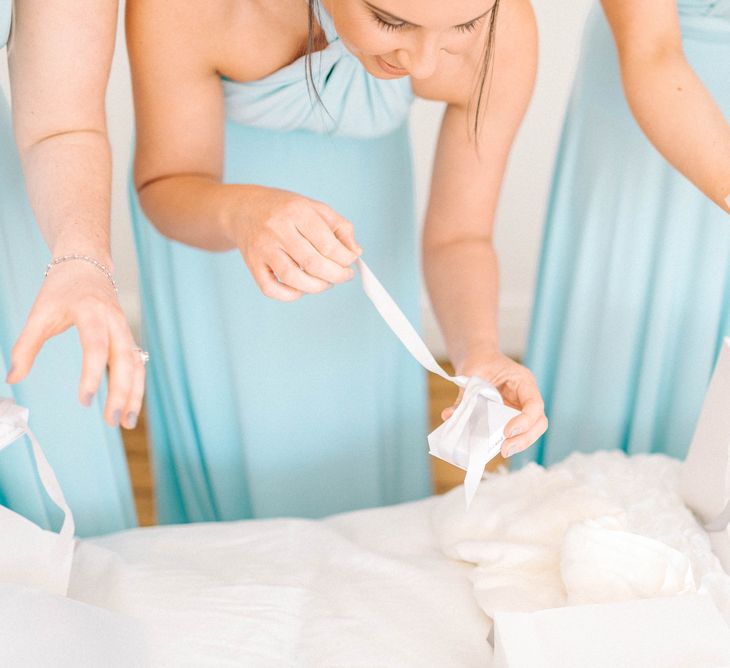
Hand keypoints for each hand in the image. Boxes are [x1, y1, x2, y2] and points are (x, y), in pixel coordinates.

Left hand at [5, 260, 144, 428]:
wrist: (87, 266)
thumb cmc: (62, 290)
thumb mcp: (39, 313)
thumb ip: (26, 346)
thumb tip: (12, 378)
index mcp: (93, 313)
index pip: (97, 348)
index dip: (92, 375)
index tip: (84, 401)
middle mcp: (115, 323)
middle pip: (126, 361)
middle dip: (122, 393)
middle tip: (113, 421)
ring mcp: (125, 331)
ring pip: (137, 365)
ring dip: (136, 395)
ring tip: (128, 422)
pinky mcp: (128, 338)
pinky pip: (138, 365)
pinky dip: (137, 386)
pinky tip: (131, 406)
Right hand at [229, 188, 361, 300]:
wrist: (243, 209)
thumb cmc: (284, 210)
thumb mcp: (314, 208)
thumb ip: (340, 227)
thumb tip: (355, 252)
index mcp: (297, 211)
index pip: (328, 244)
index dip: (345, 258)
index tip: (351, 262)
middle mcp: (277, 229)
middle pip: (313, 263)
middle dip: (336, 275)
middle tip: (344, 276)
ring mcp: (263, 248)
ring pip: (293, 278)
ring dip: (316, 287)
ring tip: (326, 283)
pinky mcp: (252, 264)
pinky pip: (271, 289)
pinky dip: (290, 295)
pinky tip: (301, 289)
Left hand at [442, 350, 546, 457]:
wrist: (478, 358)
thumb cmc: (479, 362)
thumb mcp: (471, 374)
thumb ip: (464, 395)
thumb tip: (450, 416)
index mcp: (523, 381)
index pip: (534, 404)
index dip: (524, 421)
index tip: (507, 431)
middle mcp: (526, 396)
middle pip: (539, 422)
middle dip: (525, 438)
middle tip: (505, 449)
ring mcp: (520, 408)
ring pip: (531, 430)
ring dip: (519, 443)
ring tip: (502, 451)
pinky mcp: (511, 417)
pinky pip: (515, 432)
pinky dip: (507, 441)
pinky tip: (493, 448)